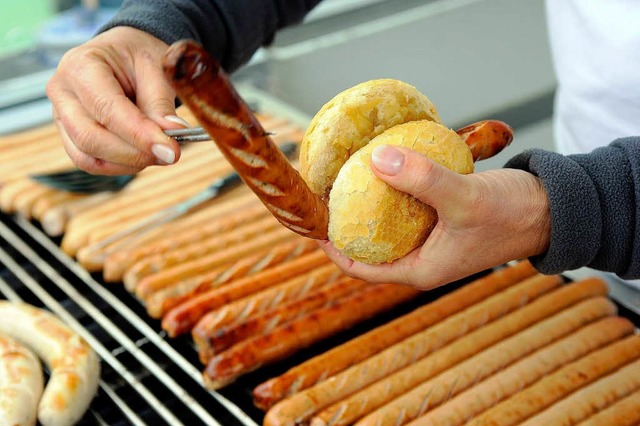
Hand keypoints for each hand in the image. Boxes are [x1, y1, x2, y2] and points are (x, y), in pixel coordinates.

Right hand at [46, 27, 185, 174]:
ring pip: (88, 156)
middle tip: (170, 154)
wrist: (122, 55)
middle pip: (90, 137)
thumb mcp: (156, 68)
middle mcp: (62, 92)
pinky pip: (90, 162)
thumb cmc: (138, 57)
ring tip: (160, 152)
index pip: (106, 108)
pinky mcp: (69, 136)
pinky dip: (121, 166)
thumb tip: (172, 134)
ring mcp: (61, 117)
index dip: (139, 134)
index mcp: (80, 65)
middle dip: (134, 153)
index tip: (170, 149)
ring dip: (129, 163)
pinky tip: (144, 155)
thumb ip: (161, 103)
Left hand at [319, 145, 550, 289]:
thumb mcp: (465, 198)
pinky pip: (406, 206)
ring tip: (346, 177)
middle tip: (326, 193)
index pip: (360, 267)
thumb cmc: (514, 214)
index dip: (331, 246)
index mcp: (421, 269)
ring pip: (386, 224)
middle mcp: (422, 257)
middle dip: (345, 222)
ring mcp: (431, 239)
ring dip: (368, 203)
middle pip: (368, 244)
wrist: (554, 208)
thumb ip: (422, 179)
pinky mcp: (440, 219)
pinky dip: (394, 189)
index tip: (312, 220)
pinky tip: (384, 166)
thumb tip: (376, 159)